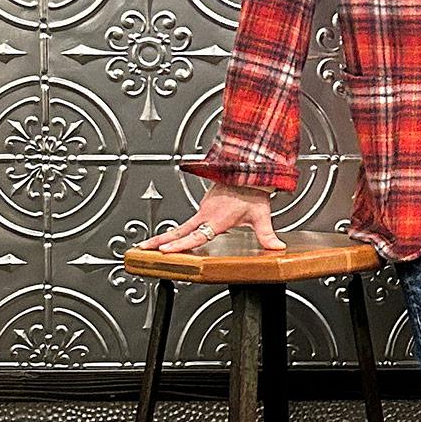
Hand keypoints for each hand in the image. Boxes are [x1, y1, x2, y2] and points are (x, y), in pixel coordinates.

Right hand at [137, 183, 285, 253]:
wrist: (248, 171)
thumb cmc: (252, 191)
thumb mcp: (261, 215)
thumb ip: (267, 234)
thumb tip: (277, 247)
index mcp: (216, 219)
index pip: (195, 235)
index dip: (180, 244)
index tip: (165, 249)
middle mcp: (205, 214)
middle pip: (178, 230)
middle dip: (159, 241)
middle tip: (143, 249)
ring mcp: (203, 210)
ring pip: (181, 226)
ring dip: (165, 236)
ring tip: (150, 246)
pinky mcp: (204, 207)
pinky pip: (187, 222)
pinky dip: (176, 231)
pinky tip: (171, 239)